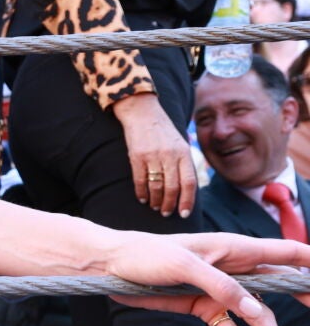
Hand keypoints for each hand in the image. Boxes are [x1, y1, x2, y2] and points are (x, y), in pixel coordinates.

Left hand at [102, 230, 309, 325]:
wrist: (112, 268)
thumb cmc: (146, 255)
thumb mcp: (184, 265)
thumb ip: (221, 285)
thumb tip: (254, 310)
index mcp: (233, 249)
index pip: (283, 252)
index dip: (309, 261)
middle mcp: (232, 269)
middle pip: (278, 284)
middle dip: (303, 297)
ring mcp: (219, 290)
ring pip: (254, 315)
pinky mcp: (202, 307)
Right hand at [113, 93, 195, 217]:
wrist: (142, 112)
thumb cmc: (163, 131)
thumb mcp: (180, 144)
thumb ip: (184, 163)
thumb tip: (186, 189)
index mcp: (184, 153)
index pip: (189, 182)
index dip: (187, 200)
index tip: (184, 213)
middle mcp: (170, 155)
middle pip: (172, 187)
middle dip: (170, 204)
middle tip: (167, 213)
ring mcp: (152, 156)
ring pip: (156, 186)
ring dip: (156, 200)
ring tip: (155, 207)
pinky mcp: (136, 156)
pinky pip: (140, 180)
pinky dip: (141, 192)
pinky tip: (143, 198)